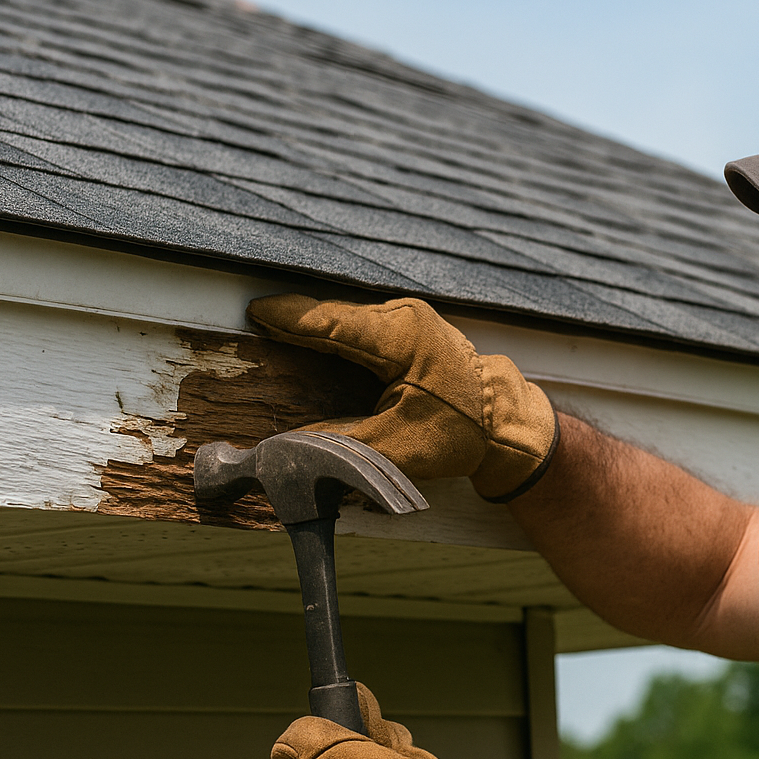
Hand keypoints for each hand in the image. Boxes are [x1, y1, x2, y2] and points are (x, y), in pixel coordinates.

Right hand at [247, 295, 558, 501]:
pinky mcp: (412, 328)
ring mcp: (411, 319)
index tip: (254, 311)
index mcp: (402, 339)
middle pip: (336, 316)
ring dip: (315, 325)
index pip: (333, 322)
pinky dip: (336, 331)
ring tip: (274, 326)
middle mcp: (406, 318)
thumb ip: (338, 442)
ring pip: (349, 318)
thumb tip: (287, 447)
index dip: (291, 318)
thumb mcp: (395, 447)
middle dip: (296, 320)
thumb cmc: (458, 433)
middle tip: (255, 319)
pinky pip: (362, 325)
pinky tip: (312, 337)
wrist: (504, 421)